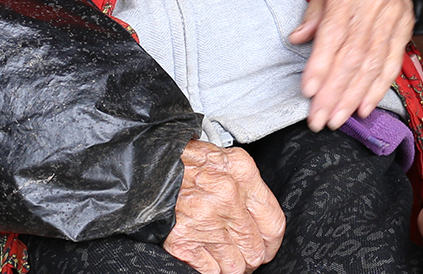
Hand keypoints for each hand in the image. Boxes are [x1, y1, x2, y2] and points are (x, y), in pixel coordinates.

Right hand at [164, 139, 285, 273]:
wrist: (149, 163)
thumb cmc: (186, 162)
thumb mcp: (225, 160)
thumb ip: (248, 186)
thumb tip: (261, 219)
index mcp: (242, 173)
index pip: (273, 224)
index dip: (271, 243)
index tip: (266, 247)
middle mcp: (227, 197)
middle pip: (255, 250)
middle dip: (250, 257)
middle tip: (242, 254)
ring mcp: (204, 221)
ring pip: (235, 266)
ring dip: (231, 266)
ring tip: (224, 256)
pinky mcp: (183, 241)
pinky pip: (211, 271)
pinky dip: (211, 269)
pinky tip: (206, 256)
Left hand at [289, 0, 412, 129]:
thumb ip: (314, 9)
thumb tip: (297, 39)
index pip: (334, 31)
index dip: (321, 63)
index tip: (308, 90)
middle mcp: (375, 2)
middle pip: (353, 54)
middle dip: (334, 91)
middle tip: (318, 119)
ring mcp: (394, 16)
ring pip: (373, 63)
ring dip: (354, 96)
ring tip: (337, 119)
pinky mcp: (405, 27)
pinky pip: (393, 62)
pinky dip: (379, 88)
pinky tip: (365, 108)